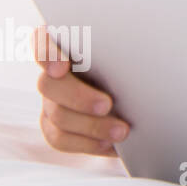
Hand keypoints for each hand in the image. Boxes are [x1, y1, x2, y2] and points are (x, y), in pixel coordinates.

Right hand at [32, 25, 128, 156]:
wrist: (137, 91)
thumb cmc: (134, 61)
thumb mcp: (130, 49)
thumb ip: (123, 47)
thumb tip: (144, 52)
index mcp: (67, 43)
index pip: (43, 41)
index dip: (47, 55)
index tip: (62, 68)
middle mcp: (52, 72)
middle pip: (48, 84)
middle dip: (78, 97)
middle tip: (107, 105)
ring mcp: (50, 100)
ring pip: (57, 115)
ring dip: (90, 126)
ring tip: (121, 131)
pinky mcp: (53, 125)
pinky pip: (61, 139)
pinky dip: (86, 143)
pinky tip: (108, 144)